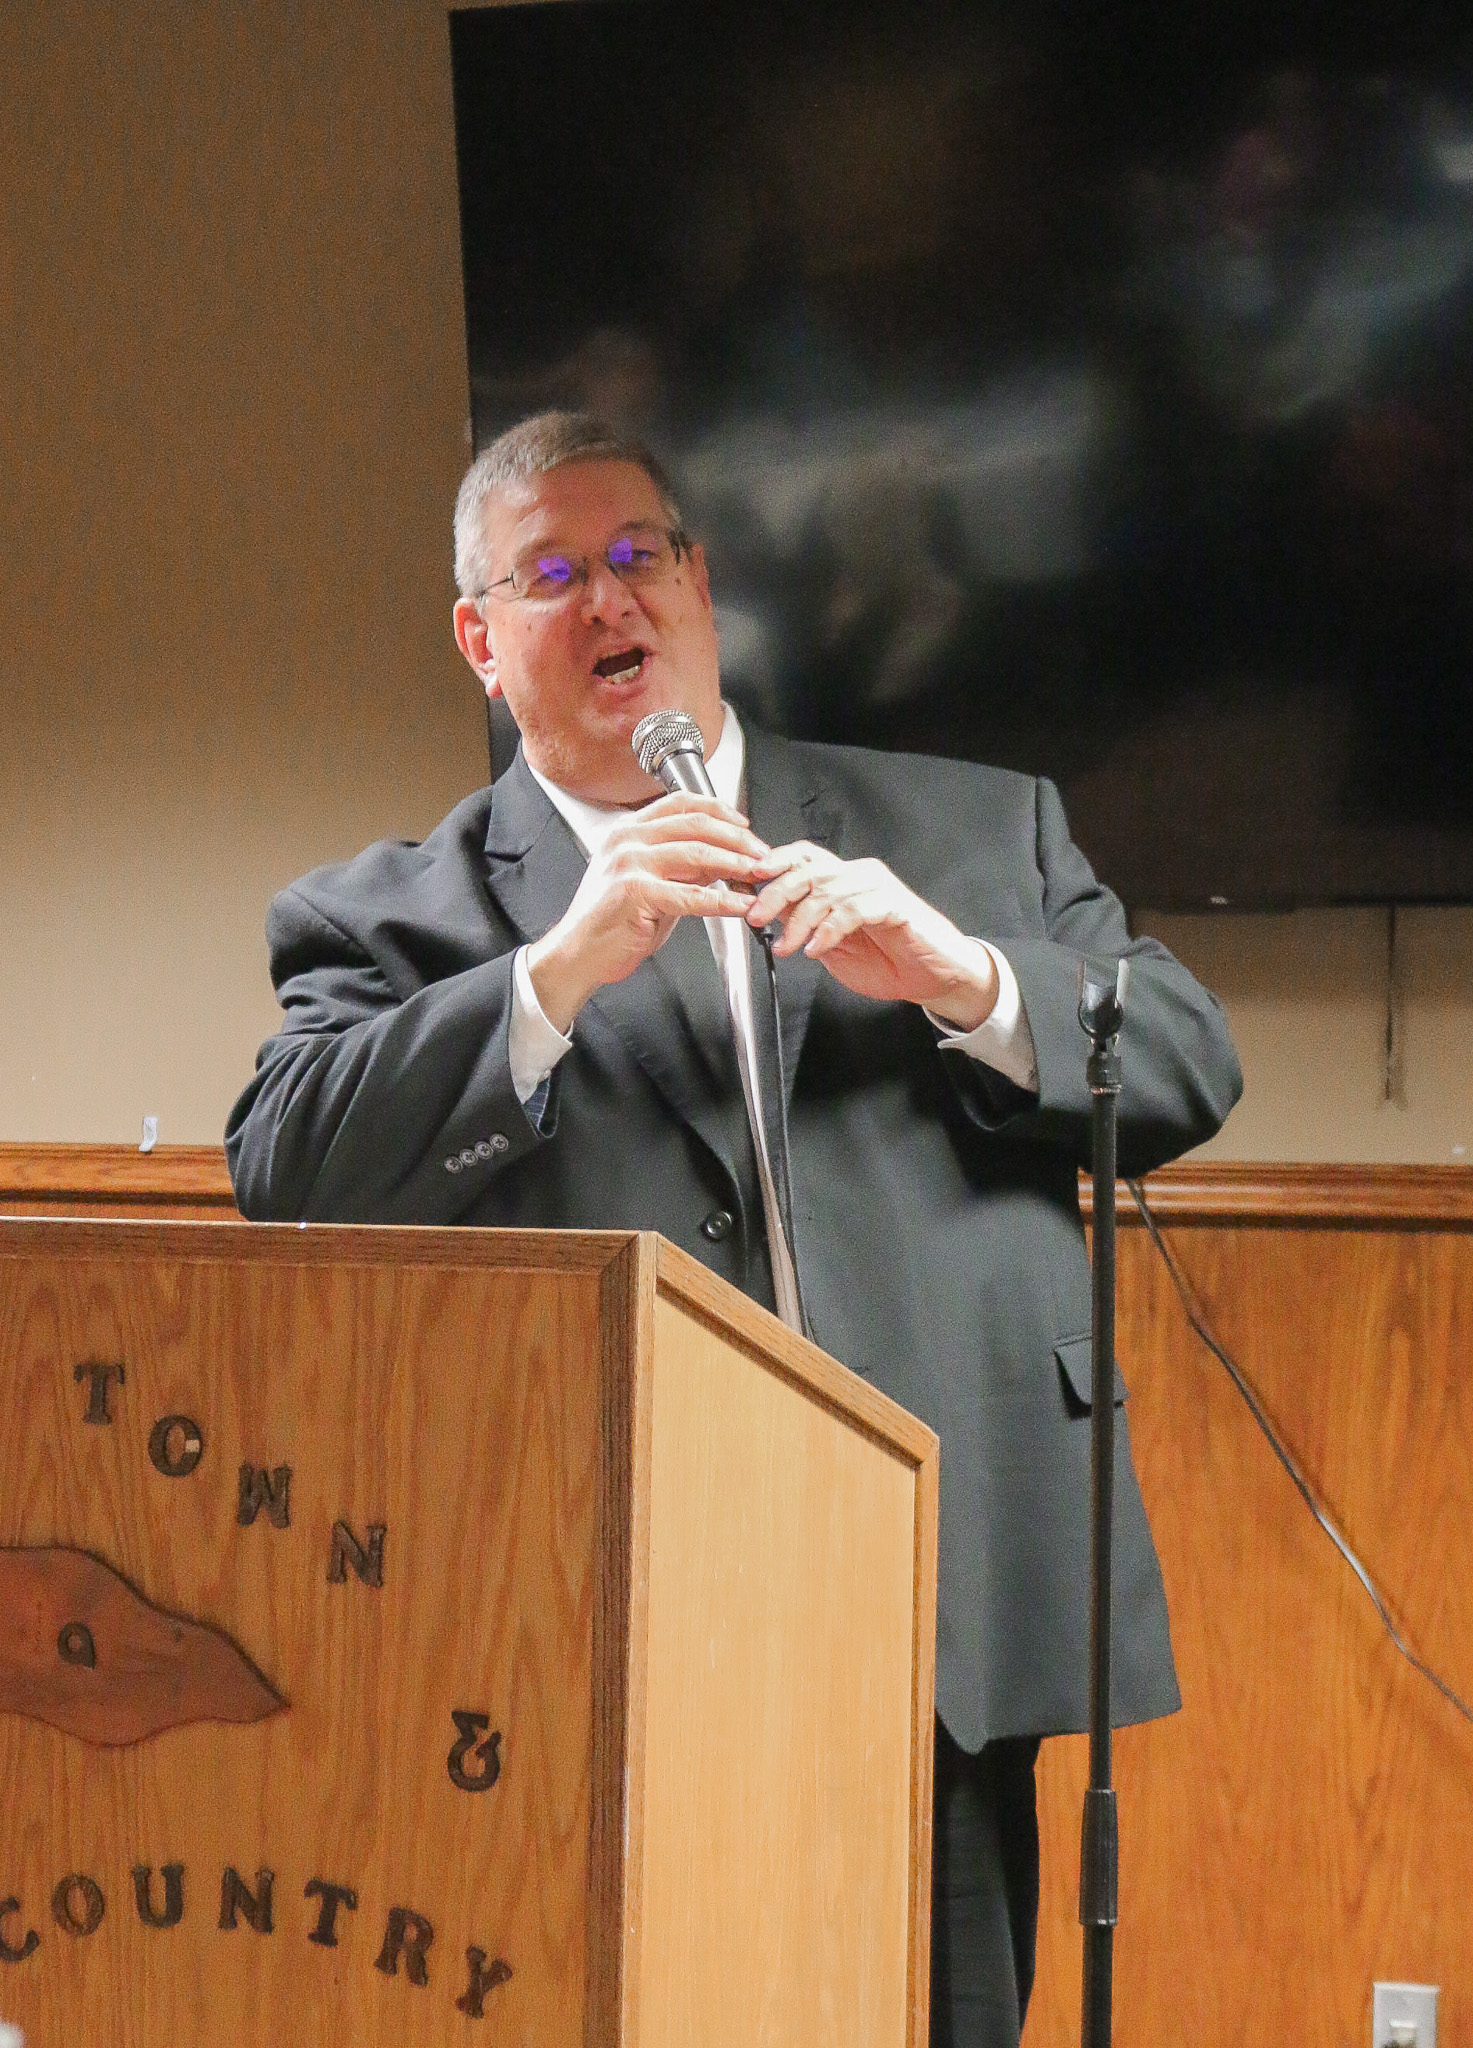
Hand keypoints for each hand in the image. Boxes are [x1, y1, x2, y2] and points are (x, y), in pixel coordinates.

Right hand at [526, 793, 766, 1032]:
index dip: (720, 810)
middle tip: (761, 854)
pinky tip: (741, 906)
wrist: (578, 953)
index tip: (744, 824)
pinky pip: (691, 895)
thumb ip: (683, 867)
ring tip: (757, 875)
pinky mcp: (635, 892)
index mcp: (629, 831)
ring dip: (735, 864)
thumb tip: (725, 860)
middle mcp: (627, 840)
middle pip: (696, 824)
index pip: (682, 803)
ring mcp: (629, 864)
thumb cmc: (611, 922)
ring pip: (697, 853)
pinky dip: (723, 901)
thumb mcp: (650, 882)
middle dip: (737, 838)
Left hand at [746, 841, 998, 1028]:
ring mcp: (877, 887)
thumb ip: (805, 928)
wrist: (931, 978)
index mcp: (842, 881)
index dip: (774, 861)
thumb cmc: (888, 961)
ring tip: (790, 946)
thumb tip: (768, 916)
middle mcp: (858, 876)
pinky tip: (818, 948)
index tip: (748, 877)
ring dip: (800, 921)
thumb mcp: (832, 947)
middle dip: (776, 893)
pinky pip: (853, 910)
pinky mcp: (894, 905)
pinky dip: (830, 929)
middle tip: (758, 916)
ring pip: (826, 891)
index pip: (803, 857)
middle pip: (808, 870)